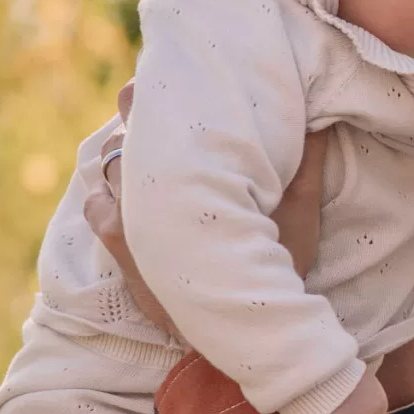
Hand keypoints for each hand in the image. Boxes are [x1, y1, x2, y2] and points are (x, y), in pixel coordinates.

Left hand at [89, 84, 327, 333]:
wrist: (242, 334)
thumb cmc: (277, 271)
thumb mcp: (300, 218)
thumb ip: (306, 166)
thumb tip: (317, 120)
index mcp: (190, 171)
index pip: (152, 110)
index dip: (158, 89)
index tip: (174, 80)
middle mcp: (147, 186)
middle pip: (125, 129)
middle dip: (142, 113)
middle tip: (163, 106)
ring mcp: (125, 216)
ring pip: (108, 161)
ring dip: (126, 151)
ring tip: (150, 148)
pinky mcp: (116, 244)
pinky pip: (96, 204)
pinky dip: (107, 192)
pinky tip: (127, 191)